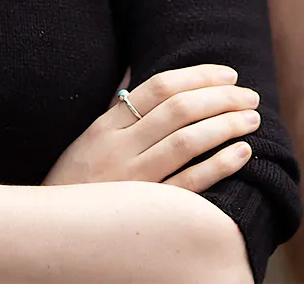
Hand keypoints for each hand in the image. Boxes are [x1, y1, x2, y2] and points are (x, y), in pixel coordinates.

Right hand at [43, 65, 262, 192]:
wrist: (51, 234)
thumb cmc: (76, 182)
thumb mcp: (89, 139)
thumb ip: (117, 106)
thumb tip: (136, 69)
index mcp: (107, 126)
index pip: (160, 87)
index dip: (199, 76)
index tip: (229, 76)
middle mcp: (119, 149)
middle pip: (179, 110)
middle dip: (221, 98)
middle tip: (250, 96)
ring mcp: (133, 181)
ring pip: (187, 142)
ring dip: (226, 125)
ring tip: (252, 119)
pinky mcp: (145, 212)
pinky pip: (188, 185)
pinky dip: (218, 166)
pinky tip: (242, 153)